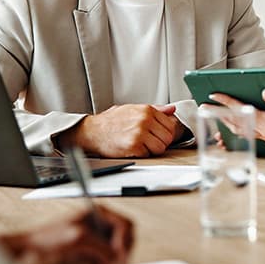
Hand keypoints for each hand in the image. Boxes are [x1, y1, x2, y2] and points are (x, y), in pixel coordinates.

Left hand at [0, 206, 133, 263]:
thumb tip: (116, 258)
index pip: (126, 225)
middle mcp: (100, 223)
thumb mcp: (78, 238)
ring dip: (113, 262)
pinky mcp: (93, 250)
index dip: (125, 242)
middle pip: (126, 238)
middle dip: (121, 254)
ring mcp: (97, 236)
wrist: (30, 249)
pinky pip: (109, 260)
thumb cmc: (47, 238)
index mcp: (99, 212)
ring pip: (118, 251)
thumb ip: (101, 247)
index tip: (119, 256)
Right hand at [65, 104, 182, 157]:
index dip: (165, 132)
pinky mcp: (134, 145)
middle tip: (149, 142)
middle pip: (168, 137)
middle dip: (160, 142)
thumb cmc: (111, 121)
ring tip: (142, 145)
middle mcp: (145, 120)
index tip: (158, 135)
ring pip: (161, 147)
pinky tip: (133, 148)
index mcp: (147, 110)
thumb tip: (172, 109)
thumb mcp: (133, 109)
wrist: (93, 131)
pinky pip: (149, 154)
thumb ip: (156, 109)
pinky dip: (143, 154)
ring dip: (153, 149)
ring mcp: (140, 133)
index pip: (170, 125)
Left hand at [209, 90, 264, 156]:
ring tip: (216, 113)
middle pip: (236, 121)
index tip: (214, 95)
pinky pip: (247, 133)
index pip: (243, 109)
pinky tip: (233, 125)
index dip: (227, 102)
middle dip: (219, 113)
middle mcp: (264, 131)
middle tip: (205, 105)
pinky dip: (236, 128)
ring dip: (226, 121)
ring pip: (239, 129)